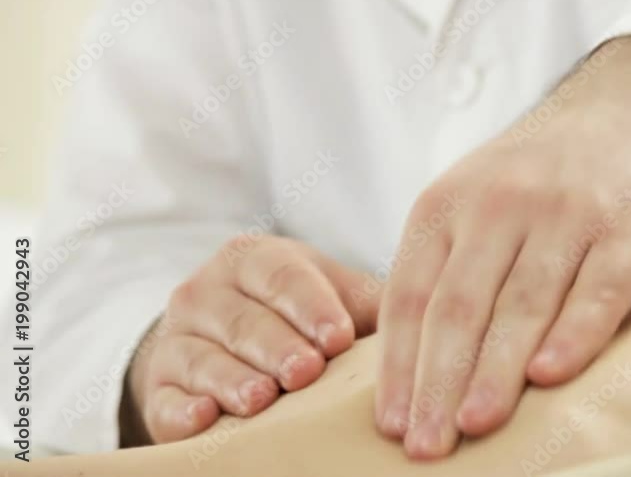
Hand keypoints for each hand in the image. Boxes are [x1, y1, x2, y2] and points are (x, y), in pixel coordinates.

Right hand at [122, 235, 377, 444]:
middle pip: (244, 321)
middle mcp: (207, 292)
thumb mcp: (327, 294)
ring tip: (262, 399)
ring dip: (233, 380)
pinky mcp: (158, 386)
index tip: (340, 338)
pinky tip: (205, 418)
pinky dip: (182, 411)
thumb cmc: (293, 314)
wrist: (216, 339)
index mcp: (254, 260)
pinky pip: (165, 399)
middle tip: (307, 372)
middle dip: (277, 347)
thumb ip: (368, 302)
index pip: (284, 278)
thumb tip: (423, 322)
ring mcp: (177, 339)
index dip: (312, 307)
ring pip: (203, 358)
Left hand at [375, 35, 630, 457]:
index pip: (410, 295)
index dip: (398, 364)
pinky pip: (598, 289)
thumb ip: (445, 268)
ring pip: (523, 304)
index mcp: (449, 204)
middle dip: (437, 382)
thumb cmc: (541, 175)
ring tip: (472, 427)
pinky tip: (549, 377)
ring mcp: (567, 214)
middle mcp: (501, 205)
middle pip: (459, 307)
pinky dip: (573, 334)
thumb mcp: (474, 200)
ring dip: (495, 371)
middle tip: (423, 446)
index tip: (390, 422)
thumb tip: (410, 365)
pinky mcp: (629, 228)